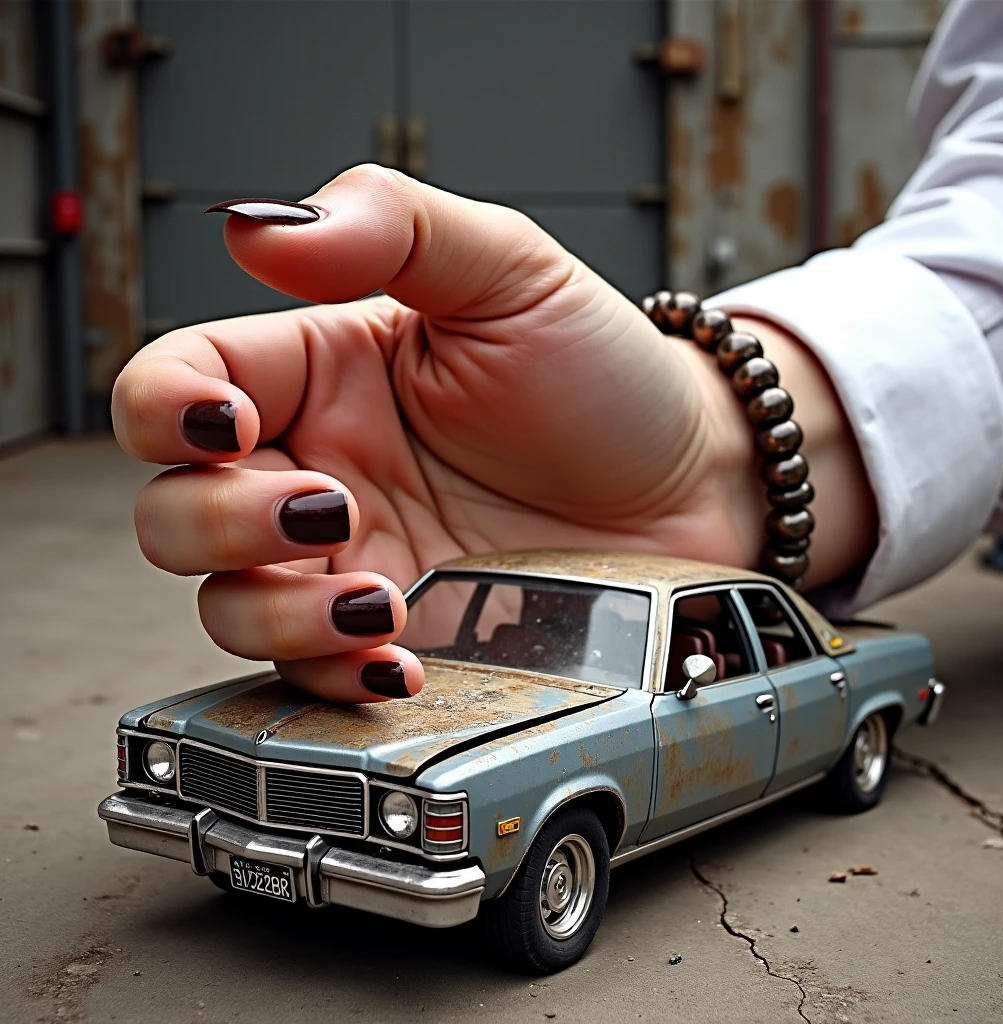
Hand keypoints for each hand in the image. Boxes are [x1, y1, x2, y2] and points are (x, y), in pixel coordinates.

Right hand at [113, 165, 875, 701]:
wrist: (686, 489)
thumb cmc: (601, 376)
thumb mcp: (509, 272)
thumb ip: (391, 229)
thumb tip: (255, 221)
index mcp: (321, 374)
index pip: (179, 382)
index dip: (167, 407)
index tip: (228, 424)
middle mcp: (319, 471)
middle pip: (174, 514)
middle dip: (221, 523)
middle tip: (333, 509)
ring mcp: (353, 564)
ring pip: (230, 608)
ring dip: (277, 613)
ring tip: (379, 597)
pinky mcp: (399, 635)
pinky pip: (315, 677)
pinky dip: (335, 677)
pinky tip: (397, 658)